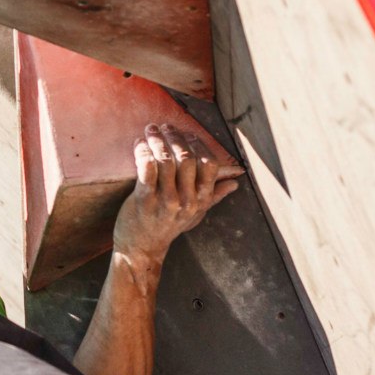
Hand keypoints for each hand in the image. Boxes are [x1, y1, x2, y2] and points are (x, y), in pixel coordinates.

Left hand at [112, 123, 240, 261]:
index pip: (209, 165)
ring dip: (158, 140)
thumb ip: (213, 196)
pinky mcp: (144, 200)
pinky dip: (143, 152)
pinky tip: (140, 143)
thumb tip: (235, 183)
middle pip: (187, 159)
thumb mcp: (195, 214)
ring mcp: (166, 200)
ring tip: (151, 129)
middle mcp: (186, 200)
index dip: (199, 145)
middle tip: (166, 127)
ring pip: (166, 160)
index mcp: (200, 200)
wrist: (142, 248)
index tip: (188, 134)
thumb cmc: (168, 227)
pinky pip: (147, 169)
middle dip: (176, 137)